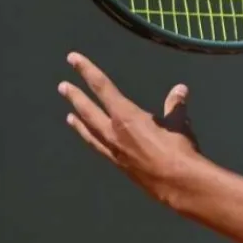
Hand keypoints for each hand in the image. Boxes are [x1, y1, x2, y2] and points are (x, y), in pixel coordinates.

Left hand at [58, 52, 201, 200]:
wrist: (177, 183)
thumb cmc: (178, 149)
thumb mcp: (179, 123)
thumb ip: (175, 106)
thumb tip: (180, 90)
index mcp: (126, 117)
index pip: (103, 88)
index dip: (87, 71)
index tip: (73, 58)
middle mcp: (114, 133)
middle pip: (89, 110)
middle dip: (76, 97)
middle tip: (62, 87)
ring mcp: (114, 150)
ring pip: (90, 132)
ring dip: (79, 122)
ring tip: (69, 116)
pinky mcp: (119, 165)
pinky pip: (99, 148)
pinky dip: (92, 140)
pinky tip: (92, 140)